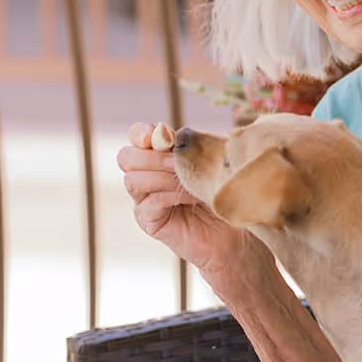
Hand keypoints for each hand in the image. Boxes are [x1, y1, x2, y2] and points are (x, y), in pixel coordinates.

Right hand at [118, 122, 246, 272]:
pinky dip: (170, 196)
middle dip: (151, 156)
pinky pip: (148, 202)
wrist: (235, 229)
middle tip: (178, 162)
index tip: (164, 135)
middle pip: (126, 157)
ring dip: (163, 177)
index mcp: (158, 154)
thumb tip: (175, 134)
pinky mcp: (148, 220)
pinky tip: (192, 198)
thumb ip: (193, 145)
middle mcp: (145, 175)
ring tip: (189, 183)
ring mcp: (144, 199)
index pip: (137, 135)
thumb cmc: (224, 191)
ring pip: (132, 180)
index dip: (142, 132)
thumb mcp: (212, 161)